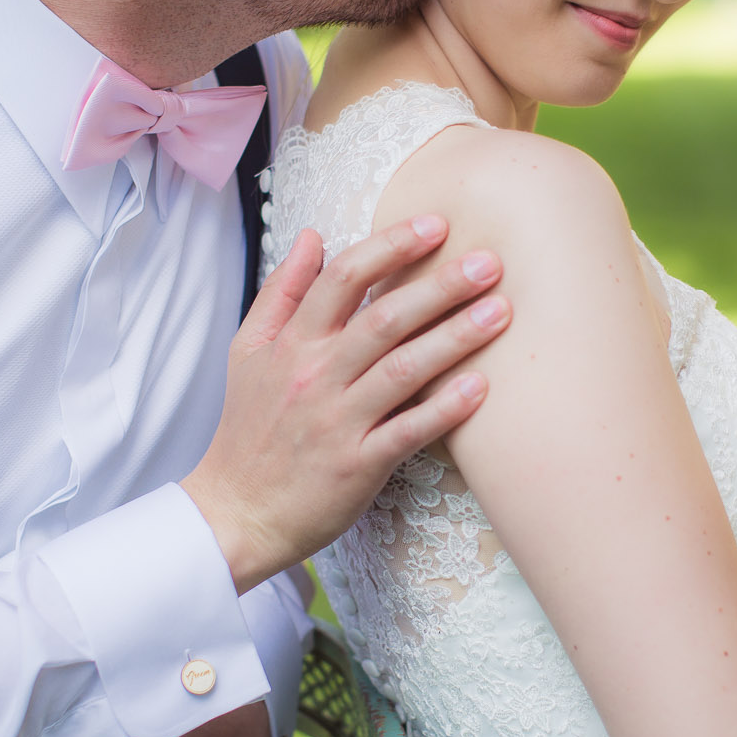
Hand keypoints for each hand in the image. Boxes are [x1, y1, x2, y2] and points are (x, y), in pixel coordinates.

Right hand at [184, 216, 507, 591]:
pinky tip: (481, 386)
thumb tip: (311, 235)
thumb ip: (282, 291)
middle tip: (490, 263)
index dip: (392, 246)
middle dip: (440, 287)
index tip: (436, 224)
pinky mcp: (358, 466)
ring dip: (454, 339)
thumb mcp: (248, 351)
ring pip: (402, 370)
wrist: (235, 512)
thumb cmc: (248, 429)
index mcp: (292, 344)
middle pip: (384, 318)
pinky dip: (444, 408)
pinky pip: (408, 432)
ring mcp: (338, 422)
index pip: (344, 278)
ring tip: (501, 313)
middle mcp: (316, 376)